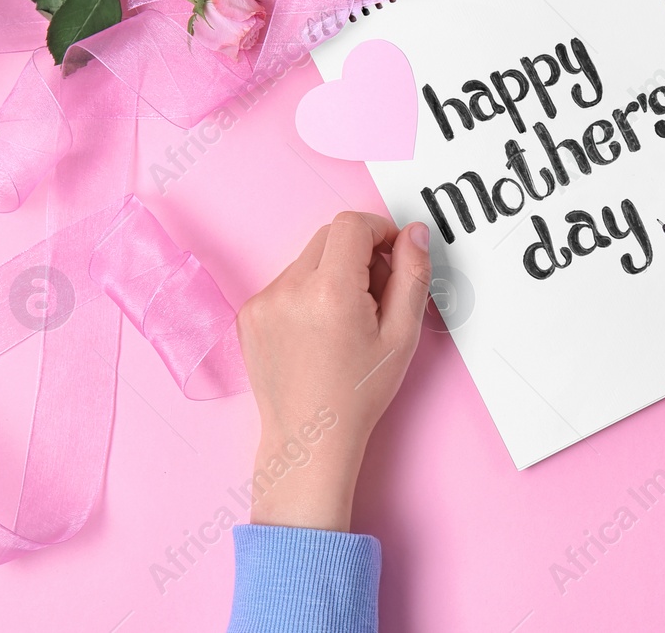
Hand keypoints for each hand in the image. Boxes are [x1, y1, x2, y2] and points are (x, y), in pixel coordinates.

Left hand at [236, 211, 431, 531]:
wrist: (309, 439)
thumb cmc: (359, 393)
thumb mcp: (402, 335)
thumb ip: (412, 275)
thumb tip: (413, 233)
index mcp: (331, 290)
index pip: (352, 224)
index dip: (380, 231)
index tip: (393, 254)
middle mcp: (290, 289)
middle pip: (329, 236)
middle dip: (359, 252)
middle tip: (376, 294)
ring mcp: (264, 301)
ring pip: (308, 259)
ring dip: (333, 273)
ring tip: (346, 320)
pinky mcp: (250, 315)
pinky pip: (287, 282)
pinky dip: (308, 293)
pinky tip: (320, 332)